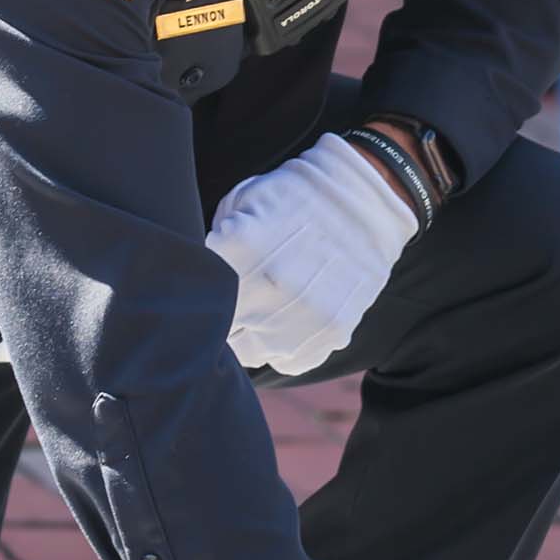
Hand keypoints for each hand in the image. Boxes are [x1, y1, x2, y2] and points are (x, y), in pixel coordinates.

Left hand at [206, 131, 417, 378]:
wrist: (364, 199)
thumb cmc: (293, 197)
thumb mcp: (240, 203)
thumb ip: (213, 245)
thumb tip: (198, 281)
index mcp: (237, 251)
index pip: (194, 294)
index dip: (198, 290)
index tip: (207, 284)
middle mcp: (266, 291)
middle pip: (218, 330)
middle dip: (219, 316)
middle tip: (234, 297)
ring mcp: (300, 317)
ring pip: (251, 352)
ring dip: (251, 335)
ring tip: (264, 308)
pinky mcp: (331, 332)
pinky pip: (289, 362)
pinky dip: (284, 347)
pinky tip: (289, 320)